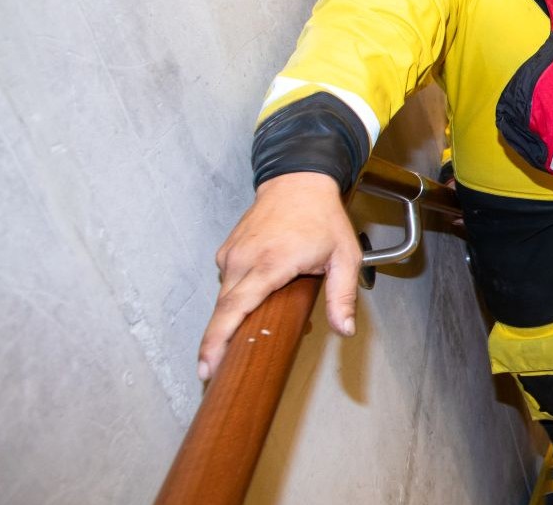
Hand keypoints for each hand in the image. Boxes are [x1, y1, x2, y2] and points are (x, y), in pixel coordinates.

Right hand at [197, 172, 361, 380]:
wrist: (299, 181)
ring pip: (224, 298)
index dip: (217, 341)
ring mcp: (232, 254)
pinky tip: (254, 303)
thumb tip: (345, 329)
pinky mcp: (227, 251)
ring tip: (245, 335)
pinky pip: (227, 283)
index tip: (206, 367)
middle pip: (222, 311)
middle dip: (216, 343)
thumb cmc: (323, 218)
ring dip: (230, 320)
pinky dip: (236, 298)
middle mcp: (244, 260)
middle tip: (216, 371)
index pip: (234, 310)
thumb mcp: (345, 257)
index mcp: (270, 264)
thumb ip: (342, 296)